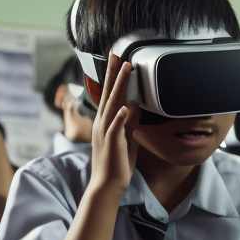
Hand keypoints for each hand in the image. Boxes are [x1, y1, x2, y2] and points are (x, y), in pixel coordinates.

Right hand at [88, 58, 139, 196]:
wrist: (108, 184)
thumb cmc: (117, 162)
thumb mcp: (127, 139)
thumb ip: (130, 123)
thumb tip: (135, 106)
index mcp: (108, 121)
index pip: (112, 95)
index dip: (116, 78)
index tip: (120, 61)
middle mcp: (104, 123)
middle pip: (110, 93)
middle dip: (115, 74)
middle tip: (118, 55)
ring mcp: (106, 132)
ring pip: (113, 105)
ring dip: (119, 87)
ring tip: (126, 70)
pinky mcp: (112, 144)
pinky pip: (116, 128)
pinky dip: (121, 117)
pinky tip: (126, 106)